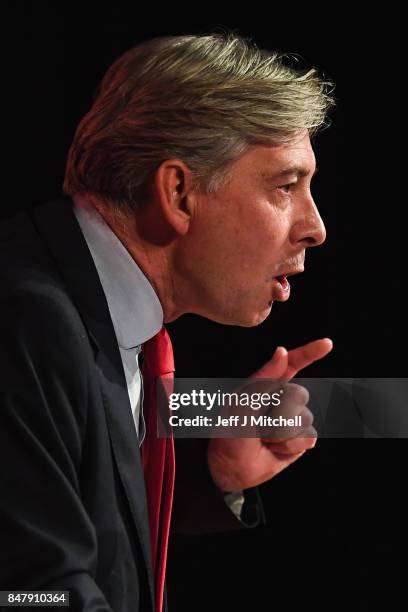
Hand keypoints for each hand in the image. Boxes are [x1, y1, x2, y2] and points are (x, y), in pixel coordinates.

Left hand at [207, 338, 332, 491]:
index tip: (327, 344)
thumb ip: (265, 377)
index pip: (292, 364)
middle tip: (258, 424)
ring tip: (263, 438)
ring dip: (281, 432)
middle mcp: (282, 400)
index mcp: (267, 385)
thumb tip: (283, 351)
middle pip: (300, 395)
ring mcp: (293, 420)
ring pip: (305, 419)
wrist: (229, 467)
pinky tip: (274, 449)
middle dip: (280, 412)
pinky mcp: (299, 441)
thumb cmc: (230, 432)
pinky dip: (290, 446)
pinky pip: (309, 438)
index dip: (310, 353)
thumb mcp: (242, 402)